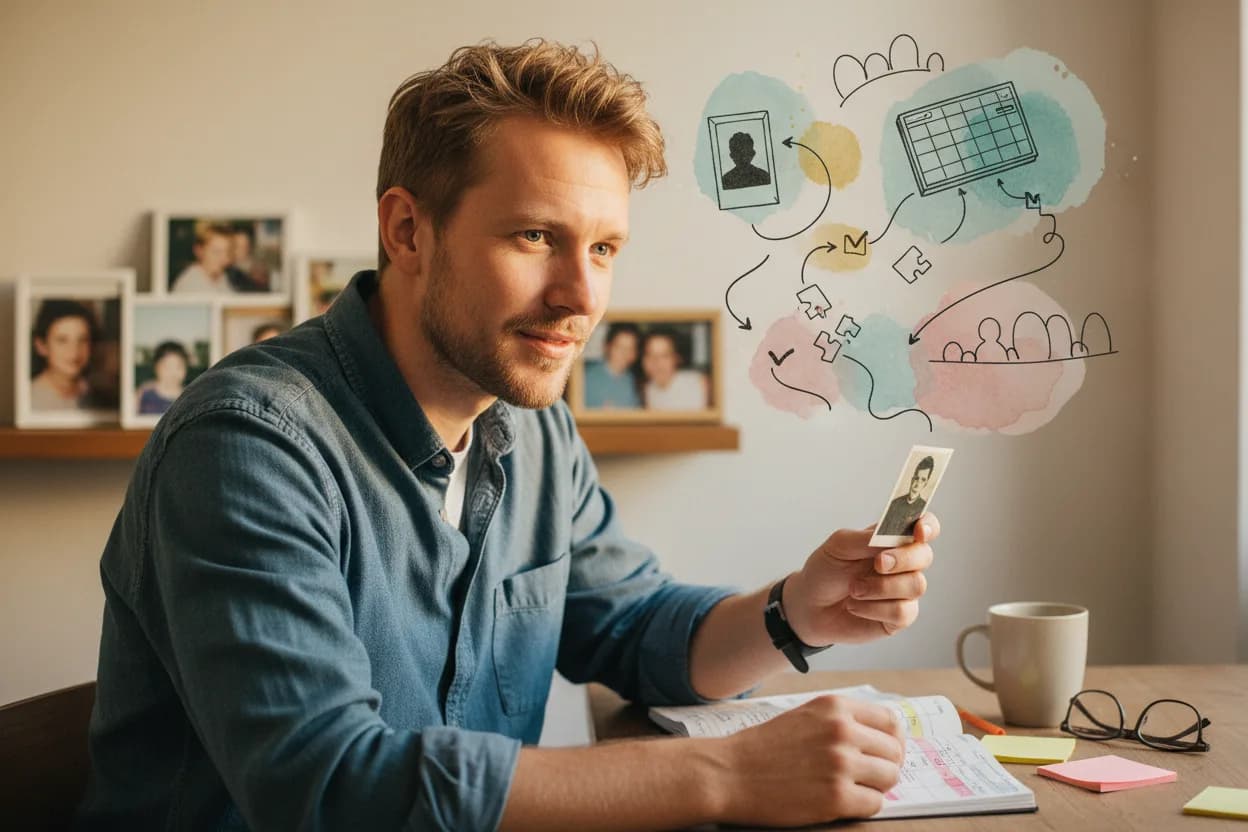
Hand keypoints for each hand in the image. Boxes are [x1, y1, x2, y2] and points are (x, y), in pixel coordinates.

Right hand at [714, 695, 904, 825]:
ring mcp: (841, 765)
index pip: (890, 721)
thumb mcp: (805, 716)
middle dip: (885, 766)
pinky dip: (863, 806)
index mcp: (835, 706)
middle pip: (894, 752)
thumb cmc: (764, 747)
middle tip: (868, 776)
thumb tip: (882, 737)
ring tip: (853, 788)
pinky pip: (875, 804)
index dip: (893, 740)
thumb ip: (841, 720)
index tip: (887, 752)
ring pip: (889, 778)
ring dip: (876, 786)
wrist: (729, 773)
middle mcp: (842, 731)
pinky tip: (841, 801)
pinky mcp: (836, 798)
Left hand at [783, 514, 939, 645]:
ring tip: (854, 589)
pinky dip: (874, 609)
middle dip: (903, 559)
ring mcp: (903, 591)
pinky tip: (856, 606)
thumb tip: (893, 535)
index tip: (919, 531)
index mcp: (891, 540)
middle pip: (925, 556)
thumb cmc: (825, 571)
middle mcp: (903, 564)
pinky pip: (903, 612)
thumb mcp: (838, 546)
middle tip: (878, 563)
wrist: (809, 606)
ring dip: (881, 587)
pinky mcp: (899, 617)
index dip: (928, 526)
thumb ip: (866, 538)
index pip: (924, 527)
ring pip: (916, 585)